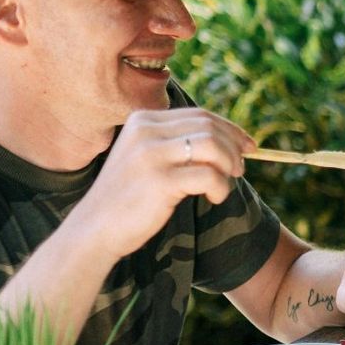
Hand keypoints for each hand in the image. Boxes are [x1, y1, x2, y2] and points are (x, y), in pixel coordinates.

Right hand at [68, 108, 251, 260]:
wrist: (95, 228)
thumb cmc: (129, 198)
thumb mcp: (146, 159)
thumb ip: (176, 144)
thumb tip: (229, 141)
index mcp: (142, 120)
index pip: (199, 115)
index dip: (230, 129)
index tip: (249, 146)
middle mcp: (145, 131)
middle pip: (208, 127)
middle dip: (234, 147)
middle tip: (241, 169)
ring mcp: (151, 154)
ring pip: (212, 147)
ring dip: (229, 165)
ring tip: (227, 183)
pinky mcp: (159, 180)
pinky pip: (209, 176)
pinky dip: (221, 187)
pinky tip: (214, 198)